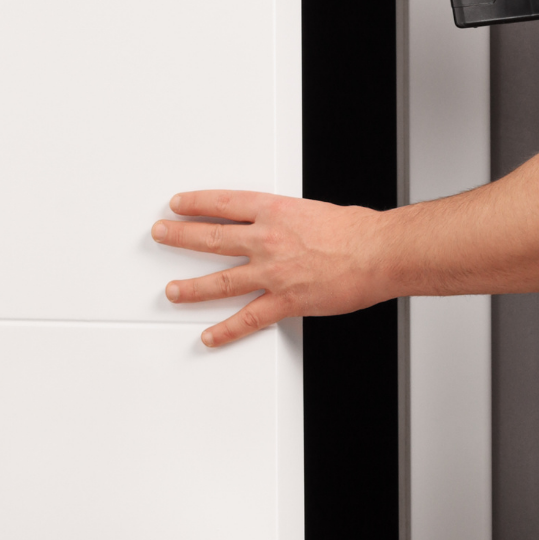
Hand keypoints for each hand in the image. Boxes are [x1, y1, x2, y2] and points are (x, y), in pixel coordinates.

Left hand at [151, 191, 391, 346]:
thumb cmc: (356, 231)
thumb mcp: (313, 210)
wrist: (378, 252)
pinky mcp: (285, 301)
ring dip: (191, 287)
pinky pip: (248, 319)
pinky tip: (210, 336)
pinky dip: (226, 331)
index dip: (196, 203)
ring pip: (220, 281)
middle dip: (180, 236)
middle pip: (211, 237)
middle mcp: (267, 239)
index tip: (179, 204)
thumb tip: (277, 227)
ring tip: (172, 290)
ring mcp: (272, 272)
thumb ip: (288, 221)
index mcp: (274, 210)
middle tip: (161, 234)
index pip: (223, 203)